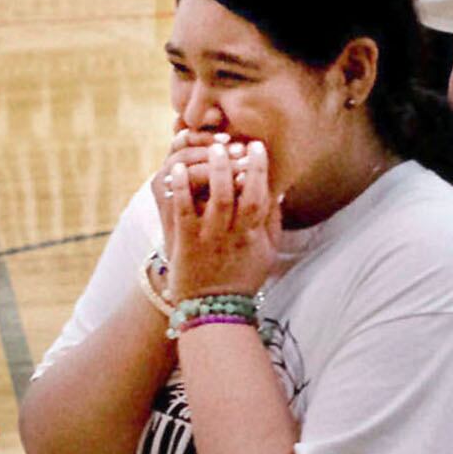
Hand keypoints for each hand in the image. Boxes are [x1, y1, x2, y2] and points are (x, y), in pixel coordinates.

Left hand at [156, 135, 282, 300]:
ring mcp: (210, 238)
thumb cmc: (242, 278)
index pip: (260, 196)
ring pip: (215, 199)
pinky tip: (175, 169)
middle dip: (237, 165)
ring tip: (209, 149)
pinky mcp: (187, 243)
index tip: (257, 147)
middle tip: (232, 143)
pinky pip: (183, 211)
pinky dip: (181, 189)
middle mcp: (233, 235)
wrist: (214, 311)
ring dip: (214, 171)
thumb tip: (277, 191)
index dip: (260, 170)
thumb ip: (271, 221)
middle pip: (239, 194)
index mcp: (253, 235)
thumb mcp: (266, 251)